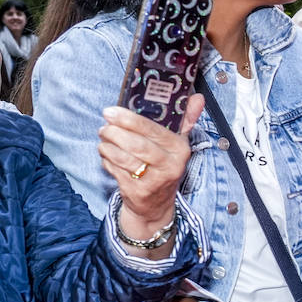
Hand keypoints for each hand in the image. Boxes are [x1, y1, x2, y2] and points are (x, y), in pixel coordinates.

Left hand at [99, 97, 203, 241]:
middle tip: (104, 127)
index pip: (153, 130)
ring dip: (107, 146)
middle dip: (114, 133)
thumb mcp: (177, 144)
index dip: (129, 119)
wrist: (157, 204)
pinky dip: (107, 160)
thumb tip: (197, 97)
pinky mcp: (137, 191)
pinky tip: (108, 156)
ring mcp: (154, 180)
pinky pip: (116, 170)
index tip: (111, 111)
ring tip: (104, 140)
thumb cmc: (164, 166)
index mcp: (180, 149)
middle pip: (136, 144)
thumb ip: (186, 119)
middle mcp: (170, 165)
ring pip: (123, 157)